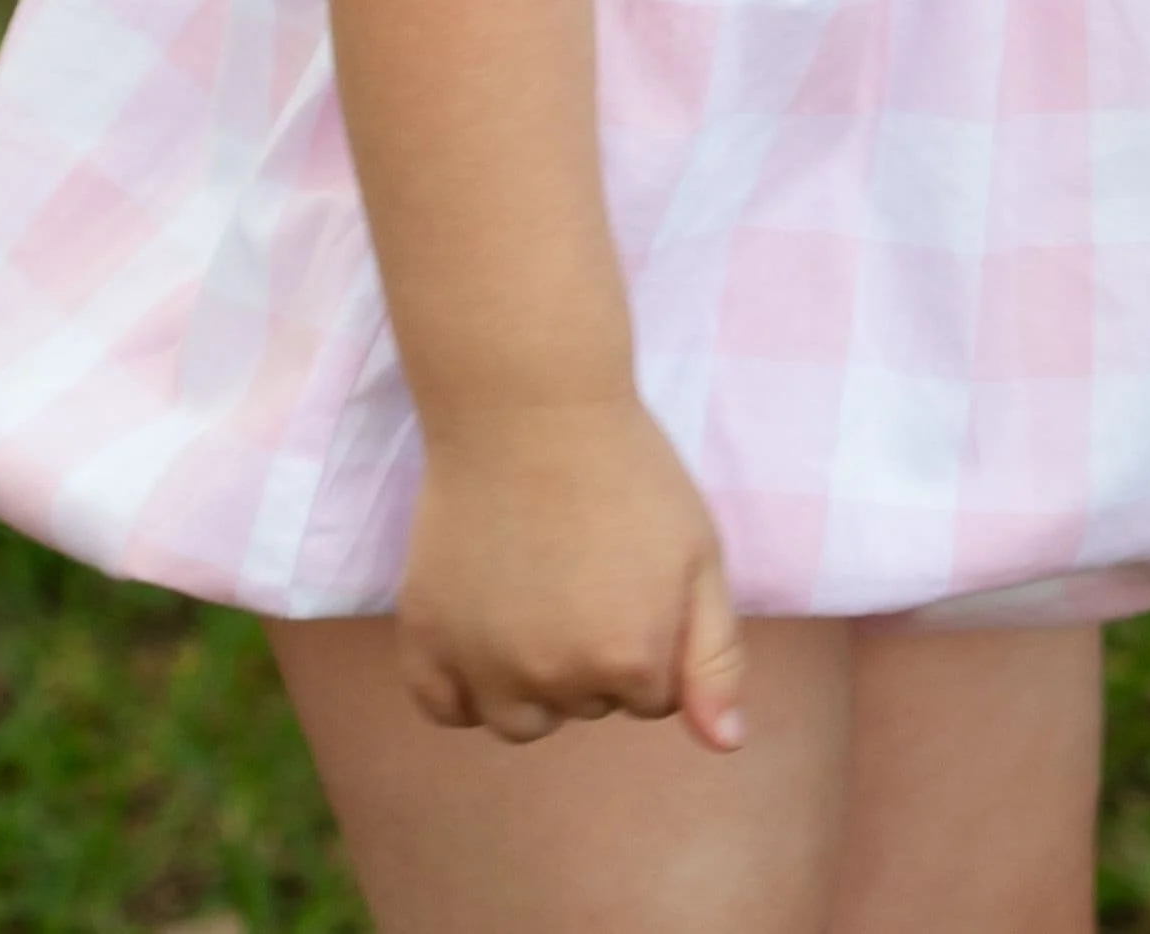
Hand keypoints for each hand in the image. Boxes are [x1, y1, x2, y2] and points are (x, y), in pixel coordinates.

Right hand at [395, 396, 745, 749]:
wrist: (530, 405)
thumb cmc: (628, 474)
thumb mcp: (700, 556)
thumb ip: (715, 660)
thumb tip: (725, 745)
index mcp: (629, 663)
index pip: (652, 697)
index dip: (653, 632)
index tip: (637, 568)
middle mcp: (552, 681)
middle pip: (586, 705)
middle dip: (594, 650)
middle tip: (585, 562)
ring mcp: (481, 665)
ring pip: (519, 719)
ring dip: (533, 678)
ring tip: (537, 590)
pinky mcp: (424, 641)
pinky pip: (444, 707)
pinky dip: (463, 684)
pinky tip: (482, 625)